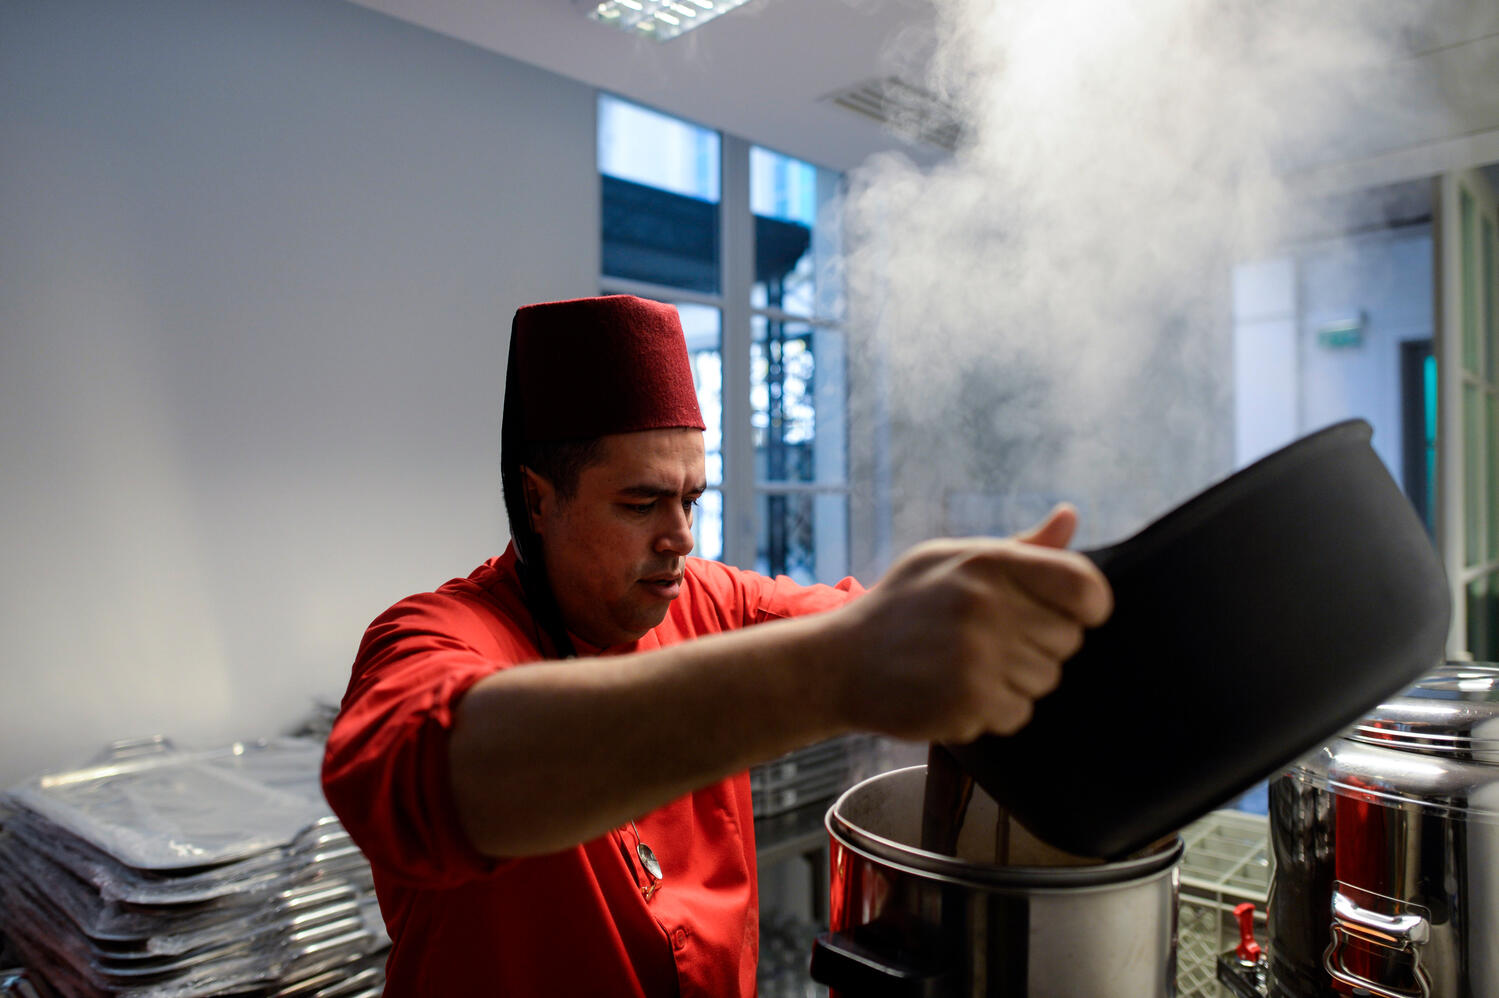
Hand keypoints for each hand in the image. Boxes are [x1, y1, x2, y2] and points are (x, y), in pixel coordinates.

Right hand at [829, 504, 1112, 742]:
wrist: (839, 662)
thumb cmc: (902, 606)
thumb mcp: (951, 559)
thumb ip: (1019, 548)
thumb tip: (1071, 517)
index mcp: (987, 561)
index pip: (1084, 586)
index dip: (1086, 605)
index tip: (1065, 614)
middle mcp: (985, 604)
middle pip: (1069, 639)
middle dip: (1039, 644)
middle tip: (990, 642)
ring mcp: (977, 655)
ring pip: (1046, 680)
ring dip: (1016, 681)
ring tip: (967, 665)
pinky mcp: (968, 701)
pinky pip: (1019, 713)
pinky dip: (994, 711)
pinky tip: (957, 691)